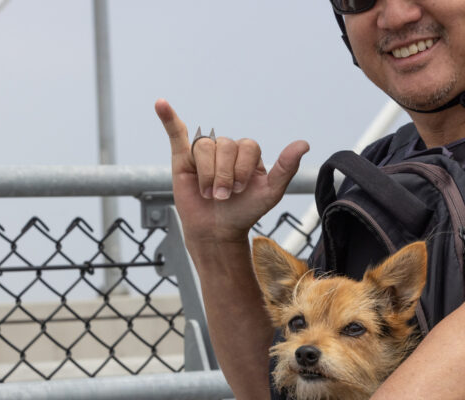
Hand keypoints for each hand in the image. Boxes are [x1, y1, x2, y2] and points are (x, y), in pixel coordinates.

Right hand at [154, 99, 309, 243]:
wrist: (217, 230)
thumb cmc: (244, 212)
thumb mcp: (270, 192)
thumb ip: (286, 167)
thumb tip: (304, 144)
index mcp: (247, 153)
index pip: (247, 146)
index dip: (243, 169)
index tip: (242, 191)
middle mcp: (226, 149)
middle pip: (224, 146)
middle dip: (224, 175)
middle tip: (223, 196)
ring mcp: (204, 152)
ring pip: (204, 147)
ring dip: (207, 175)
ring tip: (208, 193)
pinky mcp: (182, 157)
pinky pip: (176, 132)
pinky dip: (167, 117)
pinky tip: (161, 104)